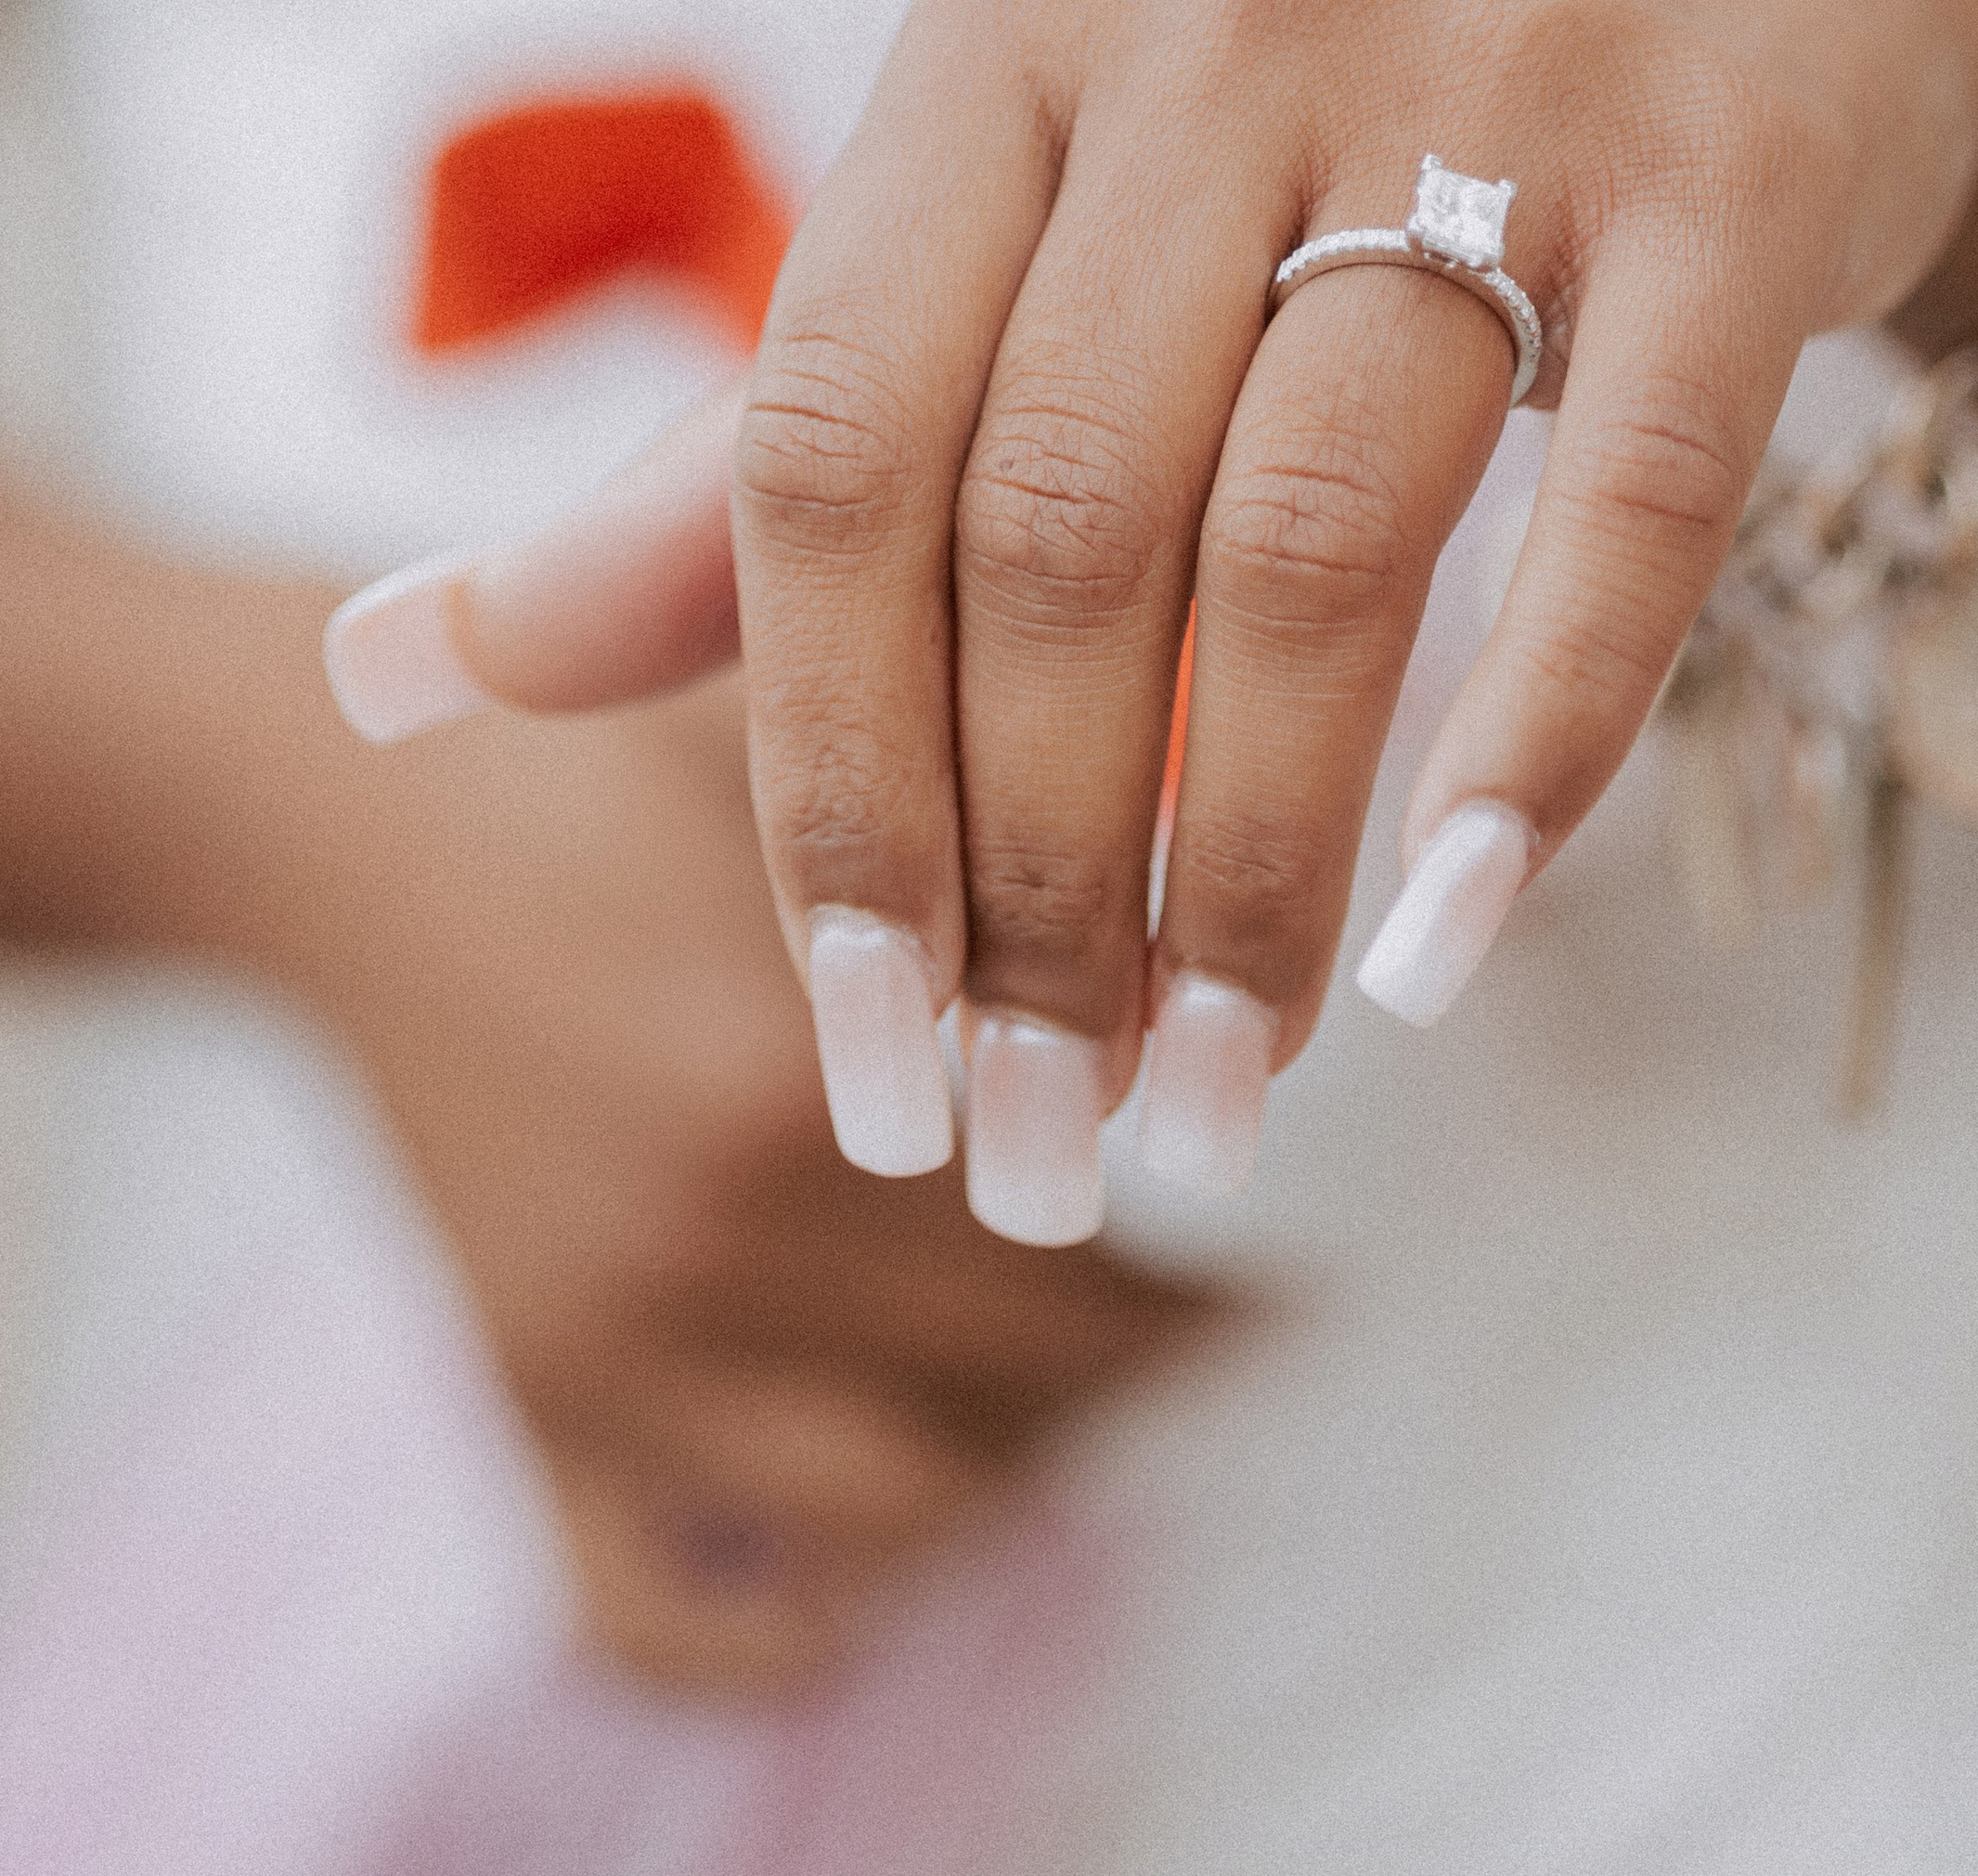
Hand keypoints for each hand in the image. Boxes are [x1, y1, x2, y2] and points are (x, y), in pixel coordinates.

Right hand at [283, 672, 1220, 1693]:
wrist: (343, 825)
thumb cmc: (603, 760)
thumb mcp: (795, 729)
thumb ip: (982, 783)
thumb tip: (1211, 796)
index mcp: (804, 1054)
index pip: (1089, 1181)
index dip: (1199, 1171)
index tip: (1256, 1146)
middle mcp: (720, 1228)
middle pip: (1036, 1351)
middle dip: (1160, 1319)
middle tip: (1243, 1283)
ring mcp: (619, 1348)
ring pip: (908, 1503)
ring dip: (1024, 1452)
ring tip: (1093, 1380)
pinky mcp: (532, 1412)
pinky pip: (672, 1616)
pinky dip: (792, 1626)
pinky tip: (880, 1554)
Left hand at [351, 0, 1977, 1234]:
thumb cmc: (1329, 130)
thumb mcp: (1022, 225)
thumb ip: (739, 465)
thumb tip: (393, 670)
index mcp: (998, 8)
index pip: (829, 440)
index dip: (823, 775)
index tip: (863, 1044)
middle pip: (1055, 516)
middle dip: (1026, 878)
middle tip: (1043, 1127)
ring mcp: (1489, 55)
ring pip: (1309, 535)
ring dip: (1245, 870)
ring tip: (1226, 1093)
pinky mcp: (1721, 158)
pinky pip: (1615, 509)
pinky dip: (1526, 755)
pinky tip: (1440, 952)